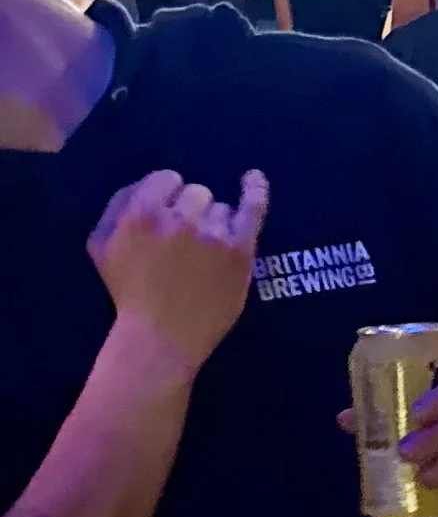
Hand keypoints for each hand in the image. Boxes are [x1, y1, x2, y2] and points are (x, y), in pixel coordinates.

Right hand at [87, 169, 269, 377]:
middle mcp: (178, 218)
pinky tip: (254, 178)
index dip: (167, 199)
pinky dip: (255, 190)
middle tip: (184, 246)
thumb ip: (117, 206)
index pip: (165, 180)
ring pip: (221, 208)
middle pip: (196, 193)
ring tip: (203, 257)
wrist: (161, 338)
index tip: (167, 220)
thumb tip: (144, 184)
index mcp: (140, 213)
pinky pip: (252, 208)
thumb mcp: (102, 245)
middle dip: (190, 213)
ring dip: (214, 224)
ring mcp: (213, 234)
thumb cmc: (129, 292)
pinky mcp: (239, 251)